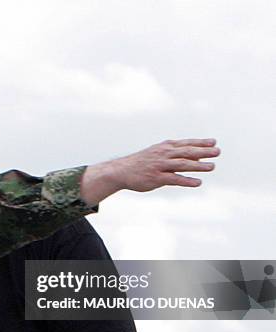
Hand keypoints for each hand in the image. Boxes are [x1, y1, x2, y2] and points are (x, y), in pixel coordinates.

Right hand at [81, 138, 218, 205]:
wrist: (121, 171)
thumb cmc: (142, 162)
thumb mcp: (158, 153)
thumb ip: (177, 154)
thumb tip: (198, 157)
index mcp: (164, 147)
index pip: (185, 143)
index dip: (200, 142)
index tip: (214, 142)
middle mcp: (163, 155)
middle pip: (186, 152)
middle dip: (203, 151)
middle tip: (217, 152)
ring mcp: (160, 166)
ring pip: (182, 164)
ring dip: (198, 165)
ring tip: (212, 167)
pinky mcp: (156, 178)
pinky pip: (174, 179)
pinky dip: (186, 181)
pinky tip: (197, 182)